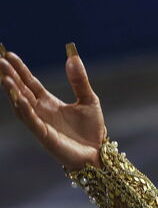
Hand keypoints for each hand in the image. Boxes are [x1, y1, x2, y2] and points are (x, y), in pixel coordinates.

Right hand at [0, 44, 106, 170]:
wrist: (98, 153)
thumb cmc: (91, 129)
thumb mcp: (89, 100)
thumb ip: (79, 80)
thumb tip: (73, 57)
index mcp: (48, 103)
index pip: (30, 82)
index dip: (20, 69)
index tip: (8, 54)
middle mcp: (40, 112)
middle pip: (21, 91)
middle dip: (10, 76)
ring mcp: (40, 124)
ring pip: (21, 105)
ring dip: (12, 92)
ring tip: (5, 77)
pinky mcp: (45, 136)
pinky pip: (32, 122)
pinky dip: (25, 110)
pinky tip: (19, 98)